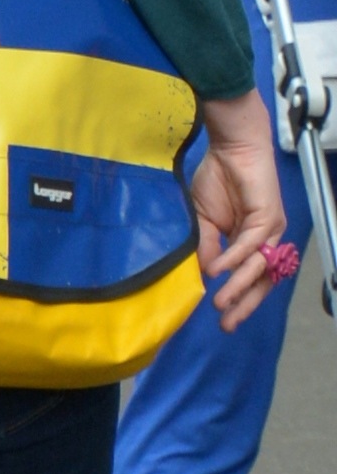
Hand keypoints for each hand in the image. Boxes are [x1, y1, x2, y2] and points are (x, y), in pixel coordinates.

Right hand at [194, 91, 289, 332]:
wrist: (230, 147)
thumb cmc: (217, 178)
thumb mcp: (203, 220)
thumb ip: (206, 246)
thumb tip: (205, 275)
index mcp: (251, 242)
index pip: (251, 278)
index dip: (239, 299)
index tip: (222, 319)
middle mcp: (266, 240)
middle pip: (262, 280)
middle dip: (245, 303)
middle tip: (227, 325)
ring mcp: (270, 230)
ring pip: (258, 266)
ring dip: (239, 286)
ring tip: (221, 304)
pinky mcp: (269, 216)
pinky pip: (251, 243)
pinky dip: (235, 258)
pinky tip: (219, 270)